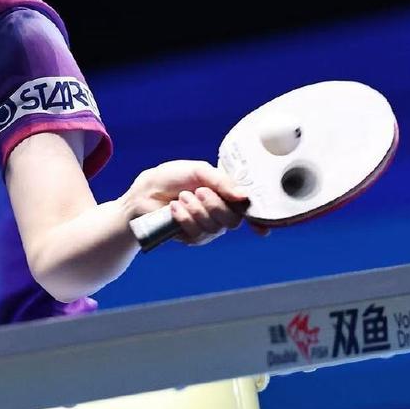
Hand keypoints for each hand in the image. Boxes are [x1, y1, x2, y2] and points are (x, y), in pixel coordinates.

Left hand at [123, 160, 270, 245]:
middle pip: (233, 221)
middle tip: (198, 192)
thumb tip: (244, 196)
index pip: (248, 210)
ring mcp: (208, 227)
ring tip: (182, 197)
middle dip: (215, 205)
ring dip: (196, 209)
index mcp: (226, 194)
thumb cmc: (172, 177)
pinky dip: (185, 218)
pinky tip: (175, 209)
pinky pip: (197, 233)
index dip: (259, 221)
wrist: (146, 191)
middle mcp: (221, 213)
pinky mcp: (192, 238)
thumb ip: (221, 181)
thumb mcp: (198, 170)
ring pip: (215, 227)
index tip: (262, 229)